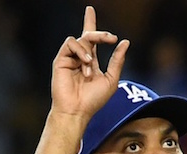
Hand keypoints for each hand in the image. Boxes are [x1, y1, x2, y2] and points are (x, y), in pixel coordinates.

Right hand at [50, 6, 129, 121]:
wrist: (77, 110)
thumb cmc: (94, 100)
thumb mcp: (111, 79)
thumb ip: (117, 60)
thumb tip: (125, 42)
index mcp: (90, 62)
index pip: (92, 39)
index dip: (90, 23)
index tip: (90, 9)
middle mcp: (79, 58)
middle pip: (88, 35)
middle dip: (100, 34)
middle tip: (111, 38)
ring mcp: (69, 58)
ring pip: (81, 39)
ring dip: (90, 51)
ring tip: (90, 67)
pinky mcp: (60, 59)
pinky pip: (71, 43)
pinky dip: (80, 50)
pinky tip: (85, 63)